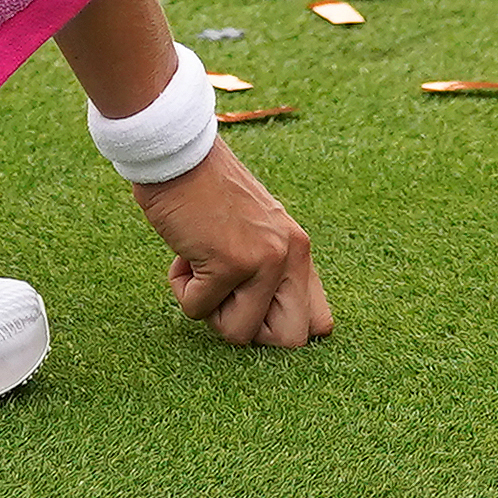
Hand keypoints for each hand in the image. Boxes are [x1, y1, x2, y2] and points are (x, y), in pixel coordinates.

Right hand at [133, 142, 331, 345]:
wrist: (177, 156)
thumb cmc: (205, 194)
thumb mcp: (255, 229)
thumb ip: (271, 268)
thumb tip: (267, 325)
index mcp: (300, 249)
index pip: (320, 324)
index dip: (282, 330)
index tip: (251, 309)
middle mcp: (291, 255)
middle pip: (290, 341)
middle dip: (249, 331)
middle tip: (226, 297)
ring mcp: (264, 260)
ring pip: (239, 335)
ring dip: (210, 309)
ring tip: (202, 267)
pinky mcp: (229, 262)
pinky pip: (199, 310)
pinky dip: (183, 289)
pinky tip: (184, 254)